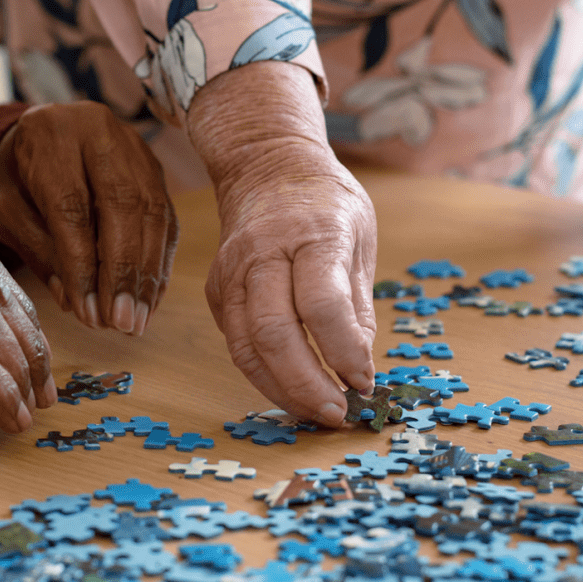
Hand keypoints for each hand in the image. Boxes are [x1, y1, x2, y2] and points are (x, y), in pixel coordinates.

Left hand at [0, 101, 176, 334]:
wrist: (42, 134)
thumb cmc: (18, 178)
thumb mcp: (8, 211)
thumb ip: (38, 249)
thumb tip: (73, 300)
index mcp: (50, 135)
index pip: (72, 206)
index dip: (83, 264)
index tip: (86, 312)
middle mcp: (98, 131)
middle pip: (121, 205)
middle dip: (123, 272)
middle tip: (120, 322)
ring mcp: (133, 145)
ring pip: (151, 212)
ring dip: (146, 273)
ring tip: (136, 320)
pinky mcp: (154, 166)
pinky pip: (164, 216)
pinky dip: (158, 262)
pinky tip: (148, 297)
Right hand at [187, 63, 376, 424]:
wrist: (265, 167)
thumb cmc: (325, 204)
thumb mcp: (360, 239)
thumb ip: (357, 306)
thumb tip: (358, 371)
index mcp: (313, 233)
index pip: (321, 302)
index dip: (342, 351)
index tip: (364, 382)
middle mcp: (264, 252)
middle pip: (274, 331)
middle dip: (306, 384)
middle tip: (336, 414)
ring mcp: (233, 272)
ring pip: (246, 346)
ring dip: (281, 390)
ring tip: (315, 414)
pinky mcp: (218, 291)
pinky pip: (237, 344)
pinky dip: (263, 376)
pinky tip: (291, 391)